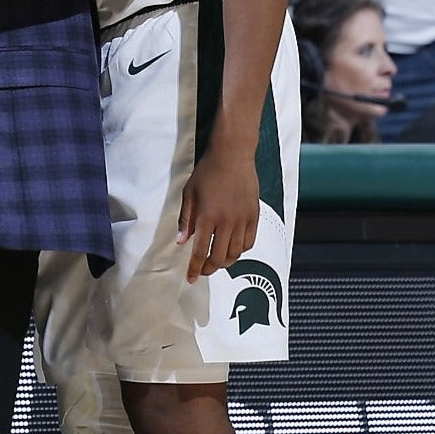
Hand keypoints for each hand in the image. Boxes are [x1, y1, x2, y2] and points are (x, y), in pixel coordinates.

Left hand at [177, 146, 259, 278]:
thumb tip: (181, 241)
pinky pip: (249, 242)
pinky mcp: (254, 216)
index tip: (191, 278)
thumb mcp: (189, 194)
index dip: (195, 269)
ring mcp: (242, 220)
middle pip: (219, 258)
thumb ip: (185, 220)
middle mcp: (226, 222)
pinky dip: (241, 251)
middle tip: (203, 270)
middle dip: (209, 268)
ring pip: (235, 253)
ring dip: (225, 262)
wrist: (232, 155)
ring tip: (217, 261)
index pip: (199, 252)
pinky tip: (233, 249)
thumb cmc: (207, 172)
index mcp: (206, 217)